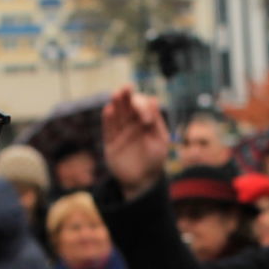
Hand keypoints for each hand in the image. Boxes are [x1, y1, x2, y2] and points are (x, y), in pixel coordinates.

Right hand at [101, 85, 170, 199]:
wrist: (142, 180)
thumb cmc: (155, 159)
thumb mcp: (160, 141)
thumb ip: (156, 122)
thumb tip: (153, 99)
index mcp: (145, 121)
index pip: (143, 105)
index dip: (143, 107)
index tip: (146, 121)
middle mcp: (132, 123)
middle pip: (127, 104)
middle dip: (127, 95)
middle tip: (127, 88)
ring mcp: (120, 131)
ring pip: (116, 113)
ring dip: (116, 103)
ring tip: (117, 94)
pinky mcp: (110, 141)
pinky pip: (108, 128)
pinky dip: (108, 119)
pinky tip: (109, 110)